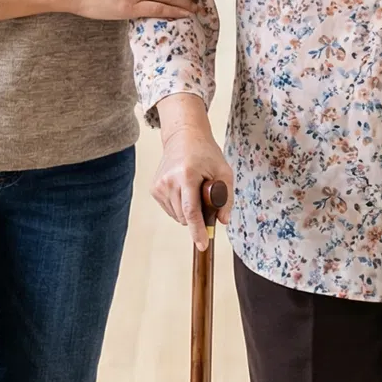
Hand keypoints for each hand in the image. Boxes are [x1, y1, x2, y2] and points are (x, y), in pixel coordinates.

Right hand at [152, 94, 233, 251]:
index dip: (198, 230)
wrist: (183, 137)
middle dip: (198, 216)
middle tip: (206, 196)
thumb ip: (226, 198)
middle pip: (184, 217)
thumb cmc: (206, 153)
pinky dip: (180, 206)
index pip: (190, 211)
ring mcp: (159, 185)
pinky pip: (170, 209)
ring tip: (194, 189)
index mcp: (186, 175)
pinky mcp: (154, 189)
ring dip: (188, 211)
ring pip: (177, 216)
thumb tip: (221, 221)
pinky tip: (184, 189)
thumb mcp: (224, 171)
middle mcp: (168, 181)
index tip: (203, 245)